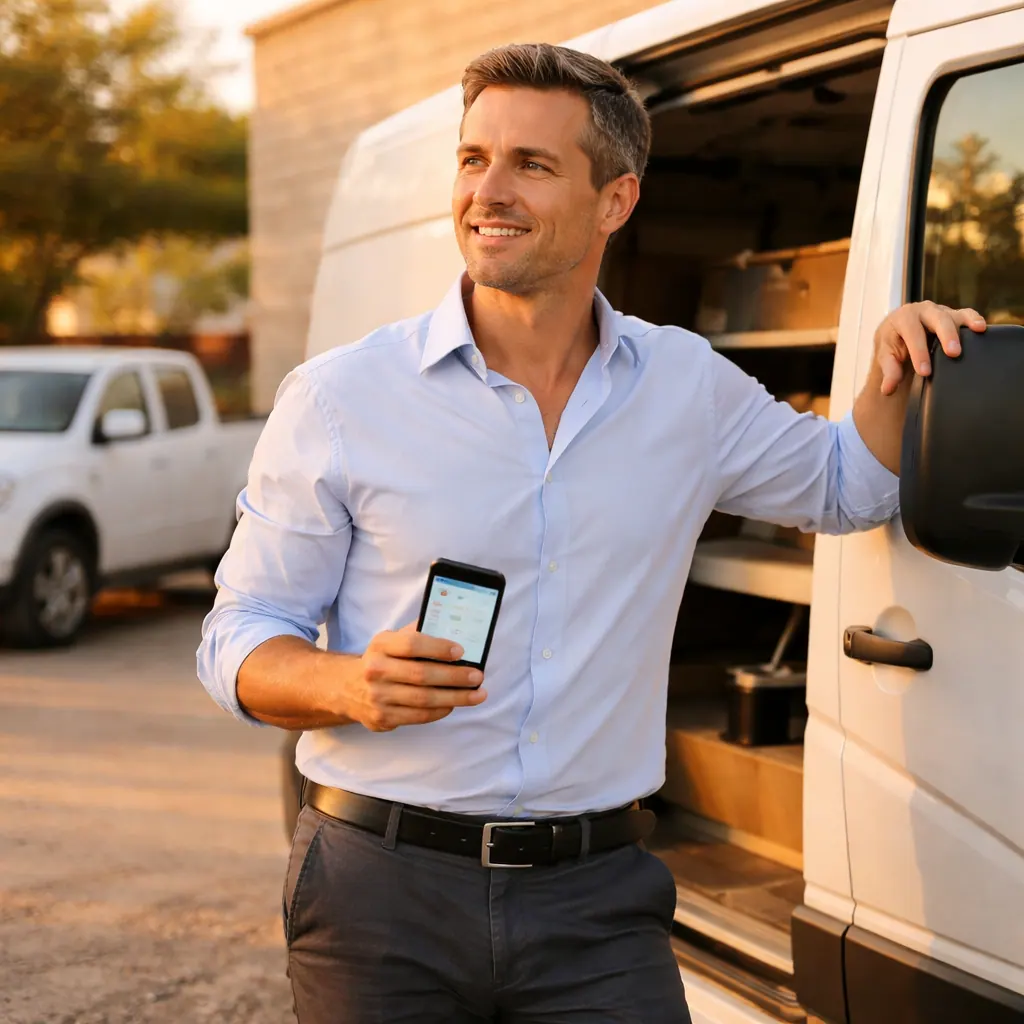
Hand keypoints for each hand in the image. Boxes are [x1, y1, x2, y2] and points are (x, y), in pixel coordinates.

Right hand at [342, 622, 485, 731]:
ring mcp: (378, 697)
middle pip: (421, 675)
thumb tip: (452, 624)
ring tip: (477, 694)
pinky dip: (441, 710)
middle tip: (477, 676)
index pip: (411, 644)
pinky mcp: (383, 718)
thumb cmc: (381, 659)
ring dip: (455, 697)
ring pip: (423, 700)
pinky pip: (419, 716)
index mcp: (380, 645)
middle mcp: (375, 670)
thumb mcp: (391, 640)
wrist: (347, 688)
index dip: (438, 648)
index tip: (461, 651)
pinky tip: (454, 703)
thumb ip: (417, 632)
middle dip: (454, 677)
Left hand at [874, 301, 985, 395]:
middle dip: (946, 335)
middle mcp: (923, 310)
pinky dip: (974, 319)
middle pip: (937, 319)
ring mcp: (940, 311)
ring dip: (964, 325)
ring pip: (953, 316)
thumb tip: (887, 390)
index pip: (913, 333)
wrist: (898, 329)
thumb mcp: (887, 355)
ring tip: (975, 333)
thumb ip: (889, 370)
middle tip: (953, 353)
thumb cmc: (893, 342)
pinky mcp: (954, 315)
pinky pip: (966, 314)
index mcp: (903, 317)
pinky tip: (981, 329)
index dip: (919, 353)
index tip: (925, 372)